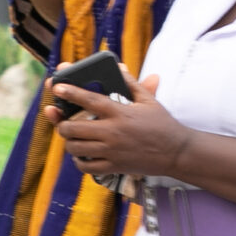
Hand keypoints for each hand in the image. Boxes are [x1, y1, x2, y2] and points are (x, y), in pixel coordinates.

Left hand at [47, 74, 189, 177]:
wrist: (179, 153)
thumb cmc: (163, 124)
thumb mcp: (149, 101)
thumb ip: (131, 84)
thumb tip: (118, 68)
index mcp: (121, 113)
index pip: (90, 100)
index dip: (71, 92)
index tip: (56, 87)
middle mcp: (114, 132)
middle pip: (73, 128)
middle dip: (62, 124)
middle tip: (64, 122)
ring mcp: (113, 152)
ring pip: (75, 148)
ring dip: (69, 142)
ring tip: (73, 138)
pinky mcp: (114, 167)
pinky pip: (86, 167)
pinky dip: (80, 161)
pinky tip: (83, 155)